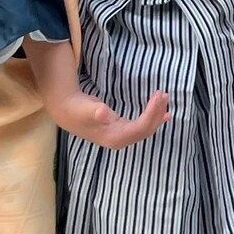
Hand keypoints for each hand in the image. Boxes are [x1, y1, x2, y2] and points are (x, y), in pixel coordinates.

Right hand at [50, 88, 171, 148]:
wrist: (67, 112)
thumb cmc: (77, 110)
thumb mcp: (85, 109)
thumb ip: (94, 111)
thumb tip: (103, 113)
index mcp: (114, 138)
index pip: (140, 128)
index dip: (151, 114)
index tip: (158, 96)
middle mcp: (120, 140)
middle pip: (146, 129)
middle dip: (156, 112)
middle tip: (163, 94)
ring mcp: (122, 136)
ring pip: (146, 128)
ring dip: (157, 114)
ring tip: (165, 98)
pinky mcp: (122, 130)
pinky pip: (142, 126)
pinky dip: (153, 118)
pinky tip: (165, 115)